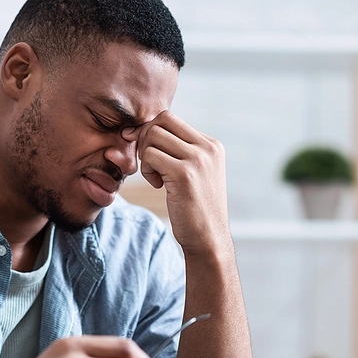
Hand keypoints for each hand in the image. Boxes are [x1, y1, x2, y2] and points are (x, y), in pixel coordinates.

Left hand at [122, 111, 230, 256]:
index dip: (151, 131)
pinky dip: (146, 170)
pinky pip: (150, 155)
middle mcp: (208, 148)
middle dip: (145, 138)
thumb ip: (180, 151)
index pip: (172, 119)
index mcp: (212, 145)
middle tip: (148, 163)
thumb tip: (145, 129)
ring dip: (145, 156)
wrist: (208, 238)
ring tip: (155, 177)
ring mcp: (198, 159)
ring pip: (153, 136)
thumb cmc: (196, 208)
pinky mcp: (184, 174)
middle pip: (162, 120)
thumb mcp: (196, 174)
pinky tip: (157, 185)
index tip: (146, 153)